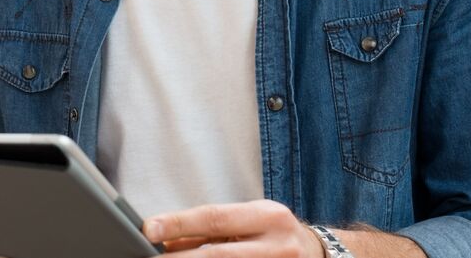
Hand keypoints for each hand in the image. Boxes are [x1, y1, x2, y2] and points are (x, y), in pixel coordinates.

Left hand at [143, 200, 323, 256]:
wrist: (321, 256)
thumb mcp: (249, 221)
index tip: (149, 229)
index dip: (179, 223)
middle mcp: (277, 245)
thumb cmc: (275, 234)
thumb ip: (210, 230)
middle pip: (217, 254)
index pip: (215, 217)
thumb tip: (165, 239)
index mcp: (268, 216)